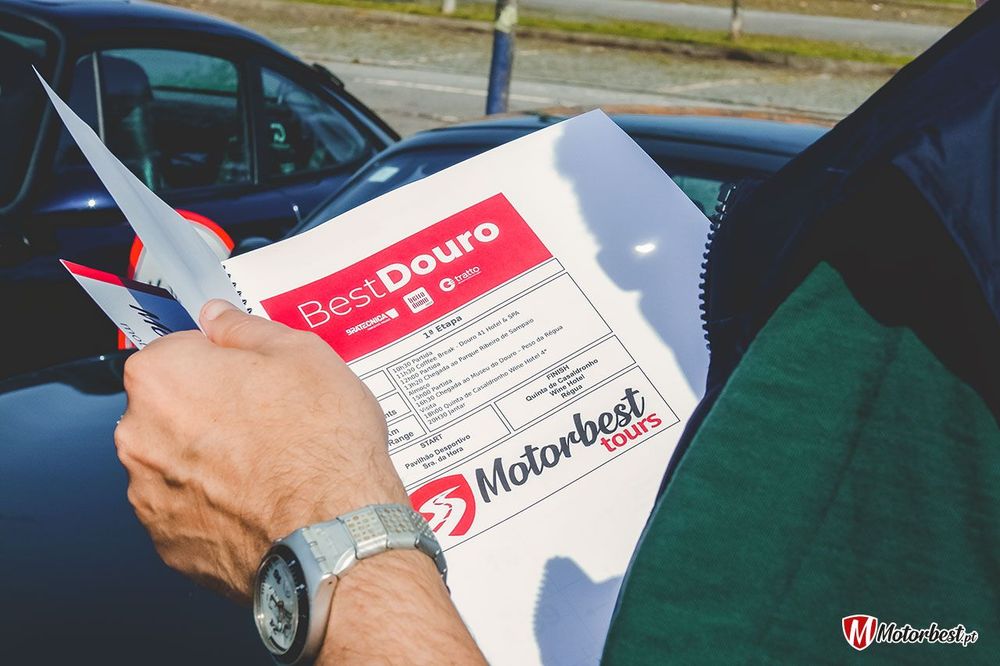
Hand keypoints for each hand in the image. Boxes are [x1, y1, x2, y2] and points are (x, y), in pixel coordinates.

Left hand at [115, 299, 407, 602]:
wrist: (333, 532)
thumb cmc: (320, 444)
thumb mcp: (302, 353)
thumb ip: (245, 328)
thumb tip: (220, 317)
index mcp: (162, 376)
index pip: (179, 349)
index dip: (224, 361)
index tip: (253, 376)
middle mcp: (140, 435)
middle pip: (173, 408)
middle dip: (213, 410)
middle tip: (271, 419)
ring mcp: (150, 495)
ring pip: (179, 463)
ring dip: (212, 460)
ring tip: (273, 465)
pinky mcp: (169, 544)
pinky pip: (190, 512)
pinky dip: (218, 507)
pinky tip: (262, 501)